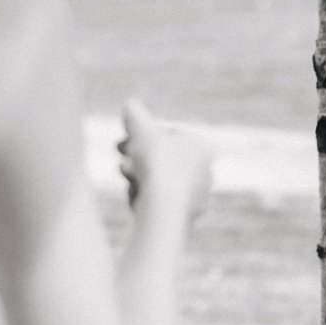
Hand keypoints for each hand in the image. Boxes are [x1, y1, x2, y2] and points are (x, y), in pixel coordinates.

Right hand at [117, 99, 212, 223]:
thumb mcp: (141, 129)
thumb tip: (131, 105)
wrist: (164, 205)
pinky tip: (133, 197)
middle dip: (138, 157)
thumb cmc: (157, 162)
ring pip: (158, 182)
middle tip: (119, 155)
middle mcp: (206, 173)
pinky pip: (157, 203)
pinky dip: (143, 197)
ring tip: (124, 173)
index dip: (142, 137)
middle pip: (163, 161)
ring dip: (138, 175)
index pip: (169, 138)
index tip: (123, 140)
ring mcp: (197, 198)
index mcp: (204, 148)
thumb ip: (135, 115)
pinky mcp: (185, 219)